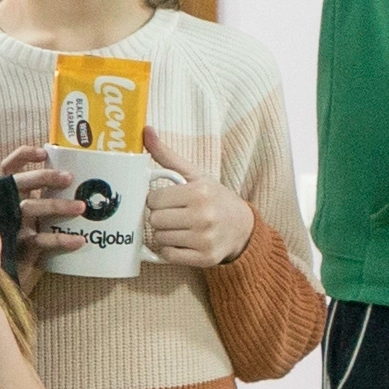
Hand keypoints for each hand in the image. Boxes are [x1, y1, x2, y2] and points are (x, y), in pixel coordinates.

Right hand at [0, 141, 89, 259]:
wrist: (7, 277)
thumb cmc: (25, 240)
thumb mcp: (33, 216)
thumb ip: (47, 200)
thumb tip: (80, 185)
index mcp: (8, 195)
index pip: (10, 168)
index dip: (23, 156)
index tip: (44, 151)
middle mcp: (7, 206)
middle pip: (20, 183)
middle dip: (44, 177)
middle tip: (69, 178)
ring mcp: (11, 225)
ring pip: (31, 208)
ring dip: (57, 205)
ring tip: (81, 207)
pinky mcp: (18, 247)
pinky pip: (41, 241)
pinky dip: (62, 240)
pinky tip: (79, 240)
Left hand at [139, 126, 255, 267]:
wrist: (242, 227)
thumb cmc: (214, 198)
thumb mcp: (195, 175)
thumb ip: (168, 155)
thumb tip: (146, 130)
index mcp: (199, 192)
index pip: (153, 200)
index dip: (156, 200)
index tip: (168, 201)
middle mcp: (203, 216)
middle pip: (155, 220)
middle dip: (160, 217)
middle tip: (173, 215)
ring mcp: (205, 239)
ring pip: (160, 238)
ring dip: (164, 234)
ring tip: (179, 228)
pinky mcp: (205, 258)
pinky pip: (169, 255)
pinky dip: (170, 250)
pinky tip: (182, 242)